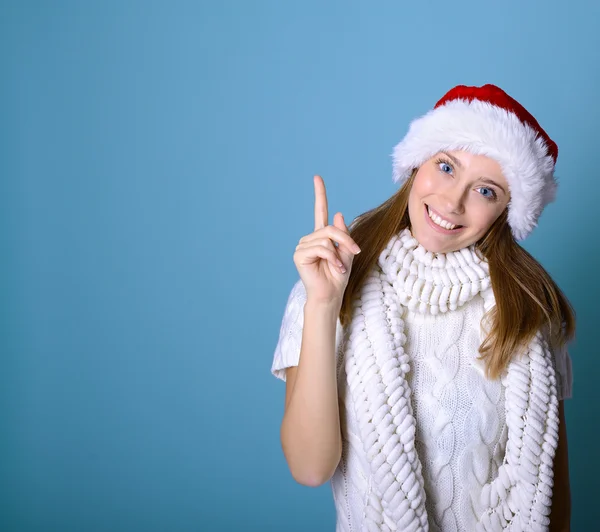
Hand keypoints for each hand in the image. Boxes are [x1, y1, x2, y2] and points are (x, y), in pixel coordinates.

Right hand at [293, 175, 360, 304]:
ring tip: (340, 267)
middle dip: (346, 240)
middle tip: (355, 252)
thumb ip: (343, 235)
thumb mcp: (347, 253)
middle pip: (330, 228)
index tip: (317, 177)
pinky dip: (332, 258)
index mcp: (321, 236)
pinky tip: (334, 268)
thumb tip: (338, 214)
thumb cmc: (338, 277)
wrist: (331, 295)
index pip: (320, 211)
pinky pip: (321, 248)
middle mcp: (310, 239)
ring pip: (326, 238)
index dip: (319, 194)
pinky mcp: (300, 254)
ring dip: (339, 253)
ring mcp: (303, 246)